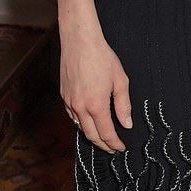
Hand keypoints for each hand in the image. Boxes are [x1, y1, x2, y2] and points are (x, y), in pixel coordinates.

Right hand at [60, 27, 131, 153]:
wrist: (80, 42)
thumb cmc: (102, 58)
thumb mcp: (120, 81)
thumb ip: (124, 105)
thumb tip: (127, 123)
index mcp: (96, 105)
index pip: (106, 133)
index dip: (114, 143)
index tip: (121, 148)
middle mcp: (80, 107)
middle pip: (91, 135)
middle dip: (103, 145)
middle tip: (112, 148)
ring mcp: (69, 102)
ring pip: (80, 127)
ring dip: (92, 135)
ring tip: (102, 138)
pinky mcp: (63, 95)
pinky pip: (72, 116)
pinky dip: (81, 124)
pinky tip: (89, 122)